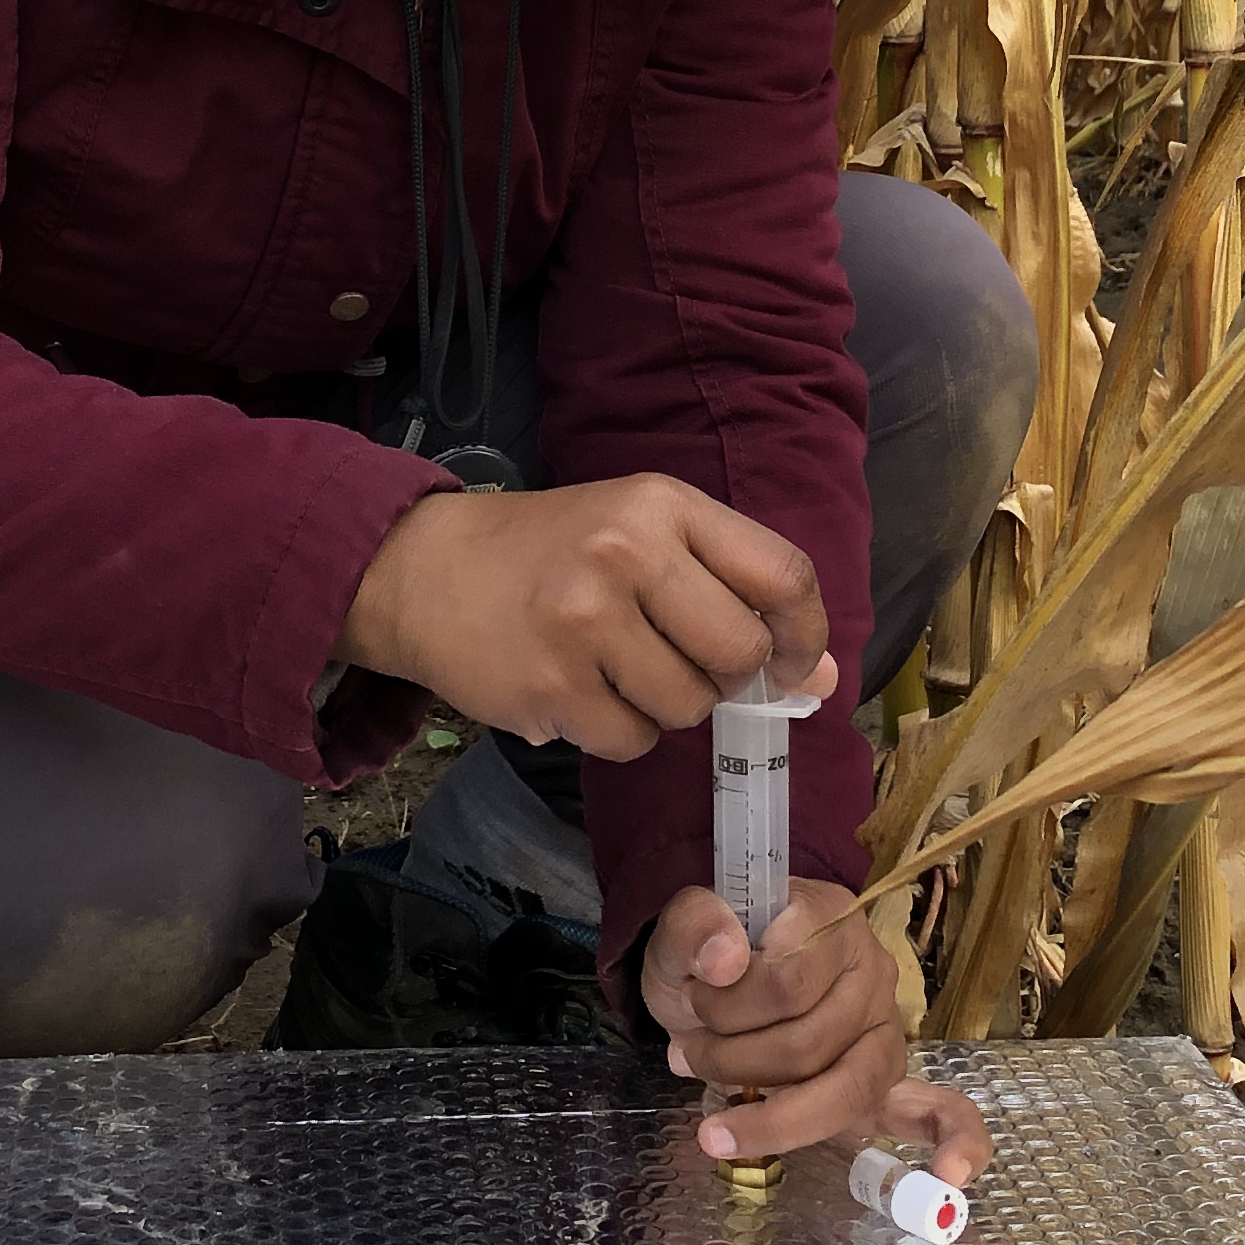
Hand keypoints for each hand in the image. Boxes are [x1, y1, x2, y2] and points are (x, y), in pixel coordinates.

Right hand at [338, 474, 834, 759]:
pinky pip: (632, 740)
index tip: (791, 664)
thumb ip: (732, 590)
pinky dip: (617, 732)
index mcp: (662, 505)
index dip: (804, 634)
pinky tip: (578, 692)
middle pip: (740, 653)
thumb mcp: (641, 533)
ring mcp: (585, 622)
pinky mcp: (551, 686)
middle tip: (683, 662)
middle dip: (726, 677)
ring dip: (665, 706)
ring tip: (614, 669)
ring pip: (689, 707)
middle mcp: (627, 553)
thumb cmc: (551, 551)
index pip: (783, 576)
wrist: (424, 570)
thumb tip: (820, 680)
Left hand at [640, 878, 992, 1176]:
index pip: (787, 980)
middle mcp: (871, 971)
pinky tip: (949, 1174)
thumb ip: (692, 927)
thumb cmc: (706, 958)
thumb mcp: (679, 932)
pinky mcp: (887, 1083)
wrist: (709, 984)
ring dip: (769, 1111)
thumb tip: (725, 958)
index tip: (692, 993)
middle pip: (807, 1043)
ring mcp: (884, 1031)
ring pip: (842, 1090)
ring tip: (718, 1110)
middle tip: (687, 1051)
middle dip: (732, 1059)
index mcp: (829, 917)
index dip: (728, 1002)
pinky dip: (955, 1142)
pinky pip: (941, 1114)